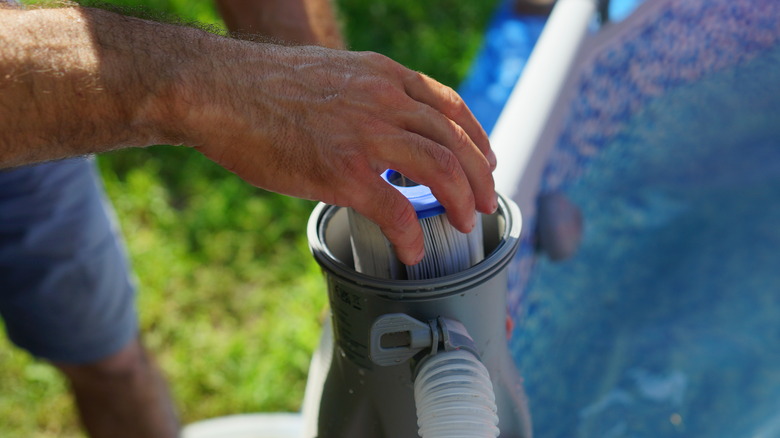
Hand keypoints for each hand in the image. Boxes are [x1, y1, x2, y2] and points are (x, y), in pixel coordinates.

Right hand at [175, 42, 497, 264]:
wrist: (215, 88)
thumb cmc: (262, 86)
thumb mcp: (331, 74)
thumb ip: (365, 97)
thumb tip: (380, 131)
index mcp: (383, 75)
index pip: (450, 106)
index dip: (477, 138)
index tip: (485, 161)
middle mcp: (384, 99)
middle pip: (456, 141)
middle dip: (480, 178)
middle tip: (484, 202)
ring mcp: (366, 134)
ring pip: (441, 169)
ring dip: (461, 201)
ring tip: (466, 223)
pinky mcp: (342, 171)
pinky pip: (397, 209)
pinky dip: (412, 233)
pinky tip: (412, 249)